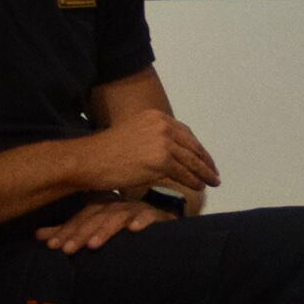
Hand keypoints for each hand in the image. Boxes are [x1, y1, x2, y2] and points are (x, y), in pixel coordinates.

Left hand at [37, 196, 170, 253]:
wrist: (160, 222)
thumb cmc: (123, 227)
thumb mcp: (94, 229)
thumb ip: (70, 232)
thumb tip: (39, 236)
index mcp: (100, 207)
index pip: (80, 219)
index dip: (65, 232)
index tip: (51, 246)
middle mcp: (116, 205)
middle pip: (95, 219)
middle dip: (80, 234)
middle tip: (68, 250)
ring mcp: (135, 209)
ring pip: (117, 218)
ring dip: (106, 231)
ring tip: (94, 245)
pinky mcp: (156, 215)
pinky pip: (149, 216)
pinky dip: (143, 221)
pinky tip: (135, 230)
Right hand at [79, 108, 219, 198]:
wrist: (89, 160)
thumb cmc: (106, 152)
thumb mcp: (134, 133)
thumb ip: (153, 137)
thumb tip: (171, 151)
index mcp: (157, 116)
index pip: (185, 133)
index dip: (197, 148)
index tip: (205, 159)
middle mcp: (163, 125)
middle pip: (192, 146)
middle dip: (205, 161)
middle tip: (214, 173)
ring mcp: (163, 142)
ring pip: (191, 161)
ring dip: (204, 173)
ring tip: (212, 182)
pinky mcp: (161, 160)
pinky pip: (184, 173)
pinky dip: (193, 181)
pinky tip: (199, 187)